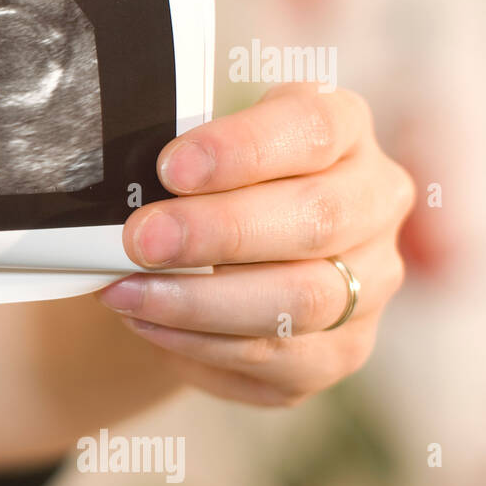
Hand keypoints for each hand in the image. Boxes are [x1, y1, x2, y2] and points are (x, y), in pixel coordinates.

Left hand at [95, 82, 415, 406]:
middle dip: (219, 232)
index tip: (172, 167)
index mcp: (342, 129)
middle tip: (141, 240)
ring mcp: (368, 282)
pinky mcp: (341, 349)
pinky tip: (146, 323)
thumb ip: (174, 161)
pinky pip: (274, 356)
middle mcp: (372, 202)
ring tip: (124, 292)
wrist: (208, 255)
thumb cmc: (203, 186)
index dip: (242, 149)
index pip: (312, 128)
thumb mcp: (195, 152)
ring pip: (302, 299)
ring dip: (199, 300)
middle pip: (317, 218)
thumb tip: (112, 189)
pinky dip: (198, 342)